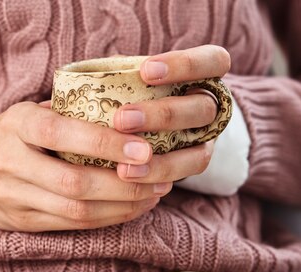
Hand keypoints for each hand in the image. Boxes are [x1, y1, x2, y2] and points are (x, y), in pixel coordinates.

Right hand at [0, 102, 173, 231]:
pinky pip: (71, 226)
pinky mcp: (22, 223)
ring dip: (123, 206)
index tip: (145, 148)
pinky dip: (107, 219)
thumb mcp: (26, 112)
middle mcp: (10, 164)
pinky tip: (130, 208)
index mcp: (15, 126)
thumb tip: (129, 116)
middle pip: (75, 183)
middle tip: (161, 177)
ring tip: (154, 193)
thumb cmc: (4, 133)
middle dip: (125, 185)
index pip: (63, 135)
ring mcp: (13, 199)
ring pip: (76, 212)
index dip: (107, 144)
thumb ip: (68, 114)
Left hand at [112, 45, 230, 183]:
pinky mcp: (194, 166)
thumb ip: (120, 73)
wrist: (139, 124)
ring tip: (123, 168)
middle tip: (121, 119)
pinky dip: (156, 179)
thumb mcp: (129, 75)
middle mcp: (212, 109)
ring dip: (161, 161)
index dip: (186, 65)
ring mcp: (207, 140)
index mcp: (205, 76)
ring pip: (199, 153)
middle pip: (204, 109)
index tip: (146, 71)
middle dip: (163, 115)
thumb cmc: (132, 88)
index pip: (214, 61)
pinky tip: (131, 180)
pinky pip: (184, 177)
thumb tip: (86, 77)